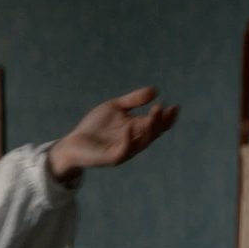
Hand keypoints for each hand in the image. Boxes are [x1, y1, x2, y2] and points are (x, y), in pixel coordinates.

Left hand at [47, 87, 178, 181]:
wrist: (73, 143)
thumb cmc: (95, 127)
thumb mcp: (115, 107)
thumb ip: (133, 100)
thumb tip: (155, 90)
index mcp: (136, 130)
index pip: (157, 125)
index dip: (167, 117)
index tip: (175, 106)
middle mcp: (134, 141)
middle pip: (154, 133)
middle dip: (161, 121)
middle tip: (165, 108)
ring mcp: (124, 150)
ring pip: (143, 142)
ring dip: (151, 128)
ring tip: (155, 112)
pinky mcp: (112, 158)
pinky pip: (124, 150)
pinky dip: (128, 140)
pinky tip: (129, 127)